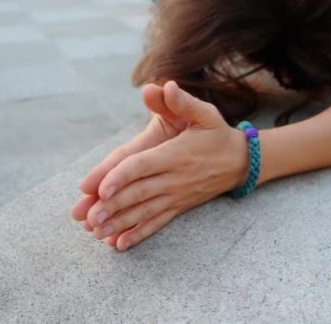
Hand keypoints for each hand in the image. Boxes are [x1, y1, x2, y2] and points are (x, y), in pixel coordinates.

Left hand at [83, 81, 249, 250]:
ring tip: (96, 233)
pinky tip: (120, 245)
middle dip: (112, 206)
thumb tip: (165, 85)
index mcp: (175, 154)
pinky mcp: (178, 206)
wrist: (241, 162)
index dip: (120, 177)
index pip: (142, 166)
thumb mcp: (205, 113)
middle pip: (138, 193)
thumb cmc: (217, 134)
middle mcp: (174, 178)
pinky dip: (138, 234)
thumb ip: (183, 102)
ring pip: (144, 212)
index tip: (100, 189)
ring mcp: (176, 195)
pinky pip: (157, 223)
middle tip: (88, 217)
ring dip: (119, 223)